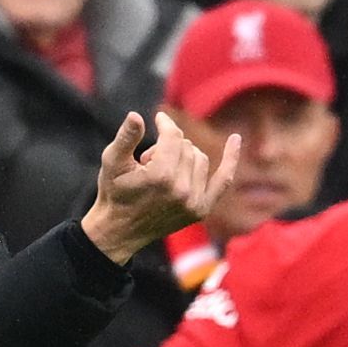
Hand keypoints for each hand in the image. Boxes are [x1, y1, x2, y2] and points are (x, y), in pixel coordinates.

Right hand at [79, 112, 239, 263]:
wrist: (120, 230)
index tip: (159, 117)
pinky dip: (230, 160)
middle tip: (147, 160)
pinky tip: (236, 139)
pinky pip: (223, 180)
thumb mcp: (112, 162)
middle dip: (168, 146)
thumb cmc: (114, 192)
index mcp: (160, 176)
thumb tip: (137, 115)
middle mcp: (181, 190)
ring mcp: (194, 202)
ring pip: (200, 158)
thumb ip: (126, 138)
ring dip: (183, 157)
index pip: (173, 137)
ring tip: (161, 170)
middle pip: (186, 146)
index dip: (165, 123)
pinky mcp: (201, 210)